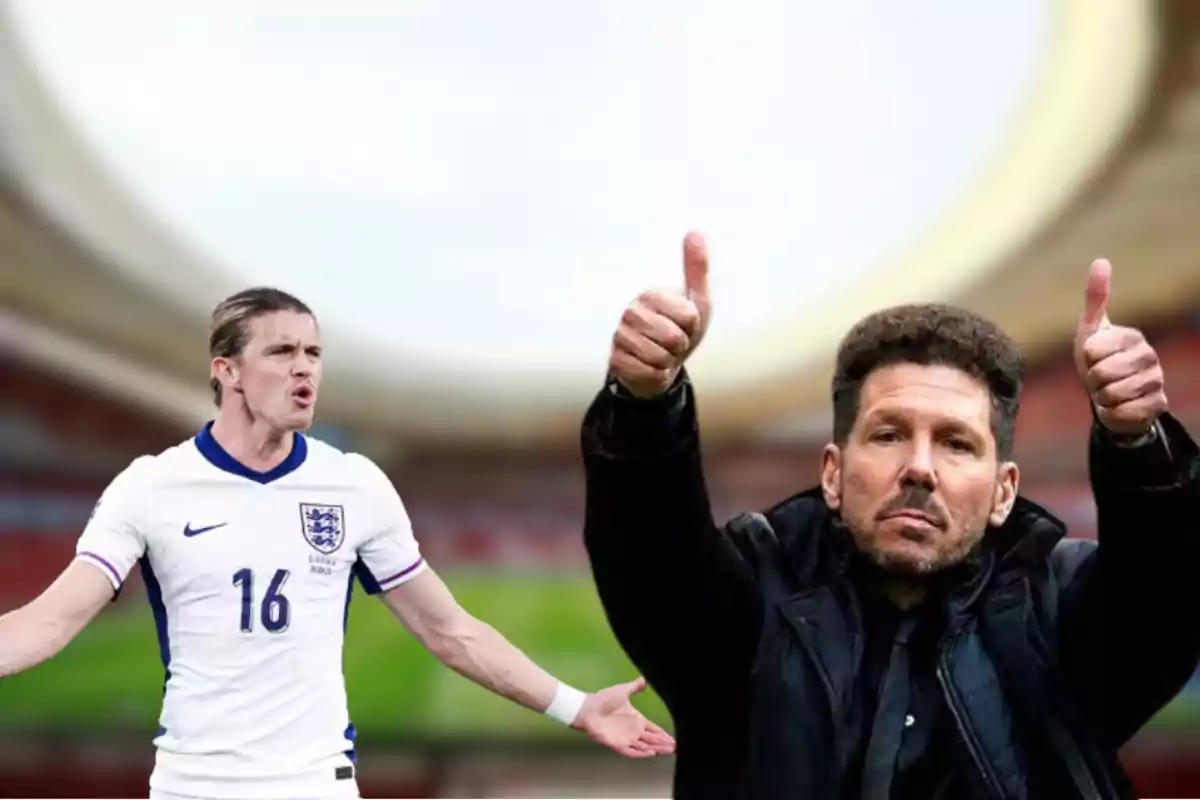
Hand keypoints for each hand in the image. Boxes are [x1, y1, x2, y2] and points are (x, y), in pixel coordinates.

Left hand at [572, 676, 675, 757]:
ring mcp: (626, 738)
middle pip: (652, 740)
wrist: (588, 708)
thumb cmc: (603, 699)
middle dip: (664, 744)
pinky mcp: (617, 744)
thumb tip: (645, 679)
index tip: (674, 739)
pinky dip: (641, 753)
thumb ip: (635, 686)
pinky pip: (631, 751)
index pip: (653, 730)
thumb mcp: (623, 690)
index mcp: (636, 720)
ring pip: (644, 747)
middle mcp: (633, 731)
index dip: (663, 734)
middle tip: (676, 748)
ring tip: (668, 751)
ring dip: (656, 749)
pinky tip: (650, 753)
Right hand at [609, 231, 711, 398]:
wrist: (658, 366)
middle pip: (673, 337)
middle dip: (680, 346)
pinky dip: (656, 375)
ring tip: (662, 354)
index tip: (685, 324)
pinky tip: (650, 367)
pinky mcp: (615, 361)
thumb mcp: (696, 302)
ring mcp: (620, 337)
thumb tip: (696, 232)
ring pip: (660, 356)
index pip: (688, 316)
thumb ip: (697, 269)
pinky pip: (648, 372)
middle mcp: (631, 312)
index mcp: (650, 295)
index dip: (692, 326)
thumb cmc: (679, 331)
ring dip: (668, 361)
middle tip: (673, 343)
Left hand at [1073, 258, 1167, 436]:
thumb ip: (1096, 297)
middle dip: (1092, 380)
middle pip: (1103, 373)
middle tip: (1099, 378)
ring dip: (1102, 397)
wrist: (1108, 396)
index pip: (1094, 350)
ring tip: (1108, 391)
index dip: (1086, 358)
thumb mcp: (1091, 329)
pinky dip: (1112, 412)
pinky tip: (1118, 406)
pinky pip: (1123, 411)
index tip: (1093, 358)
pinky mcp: (1157, 405)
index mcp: (1132, 337)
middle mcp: (1150, 357)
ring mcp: (1156, 381)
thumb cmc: (1098, 360)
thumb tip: (1101, 260)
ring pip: (1112, 393)